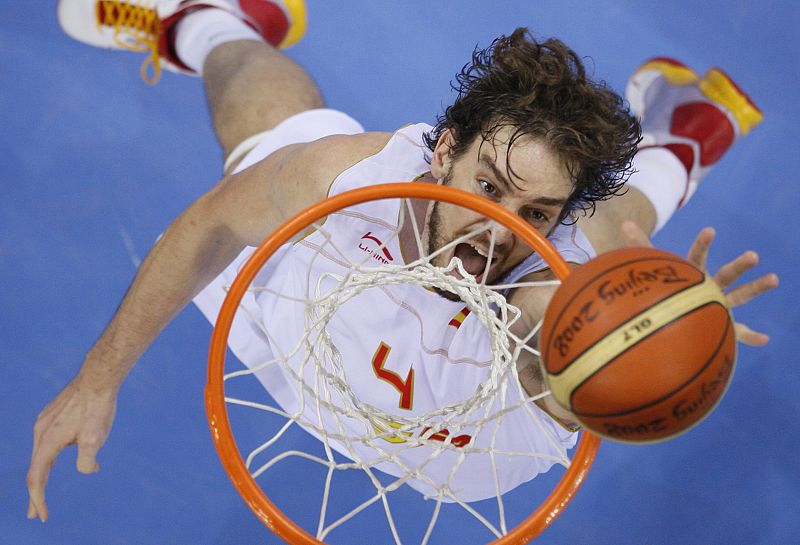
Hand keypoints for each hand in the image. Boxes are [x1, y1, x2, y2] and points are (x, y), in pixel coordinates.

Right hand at [26, 377, 116, 521]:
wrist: (98, 378)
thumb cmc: (97, 408)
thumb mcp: (94, 438)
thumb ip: (86, 460)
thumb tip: (89, 469)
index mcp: (47, 441)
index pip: (36, 478)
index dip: (38, 499)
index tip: (42, 516)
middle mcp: (40, 432)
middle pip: (35, 469)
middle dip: (35, 494)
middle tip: (37, 513)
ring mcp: (45, 422)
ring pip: (40, 454)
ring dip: (41, 475)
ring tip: (41, 491)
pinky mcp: (53, 415)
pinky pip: (46, 441)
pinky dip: (47, 457)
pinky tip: (56, 458)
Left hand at [621, 221, 778, 345]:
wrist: (666, 314)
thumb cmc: (658, 290)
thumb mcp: (648, 268)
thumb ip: (639, 246)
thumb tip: (624, 222)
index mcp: (691, 274)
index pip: (696, 256)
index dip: (702, 244)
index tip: (710, 231)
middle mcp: (708, 287)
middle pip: (725, 274)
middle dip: (739, 265)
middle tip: (753, 255)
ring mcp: (718, 305)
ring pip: (740, 296)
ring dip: (756, 288)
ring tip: (775, 278)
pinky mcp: (721, 324)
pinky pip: (738, 332)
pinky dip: (750, 336)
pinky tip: (765, 339)